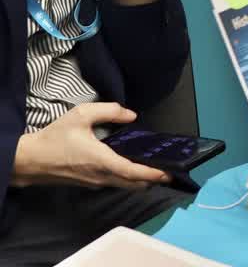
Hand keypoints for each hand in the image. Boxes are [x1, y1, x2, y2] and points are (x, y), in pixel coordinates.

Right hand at [12, 104, 169, 188]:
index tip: (168, 173)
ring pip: (124, 185)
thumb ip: (109, 111)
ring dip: (140, 180)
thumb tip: (131, 115)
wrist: (29, 160)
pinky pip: (113, 183)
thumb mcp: (81, 114)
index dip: (153, 173)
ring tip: (155, 167)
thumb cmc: (55, 137)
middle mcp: (100, 176)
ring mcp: (94, 182)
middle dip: (153, 179)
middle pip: (133, 184)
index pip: (133, 172)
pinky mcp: (88, 183)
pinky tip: (132, 167)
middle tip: (169, 170)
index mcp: (102, 161)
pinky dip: (127, 178)